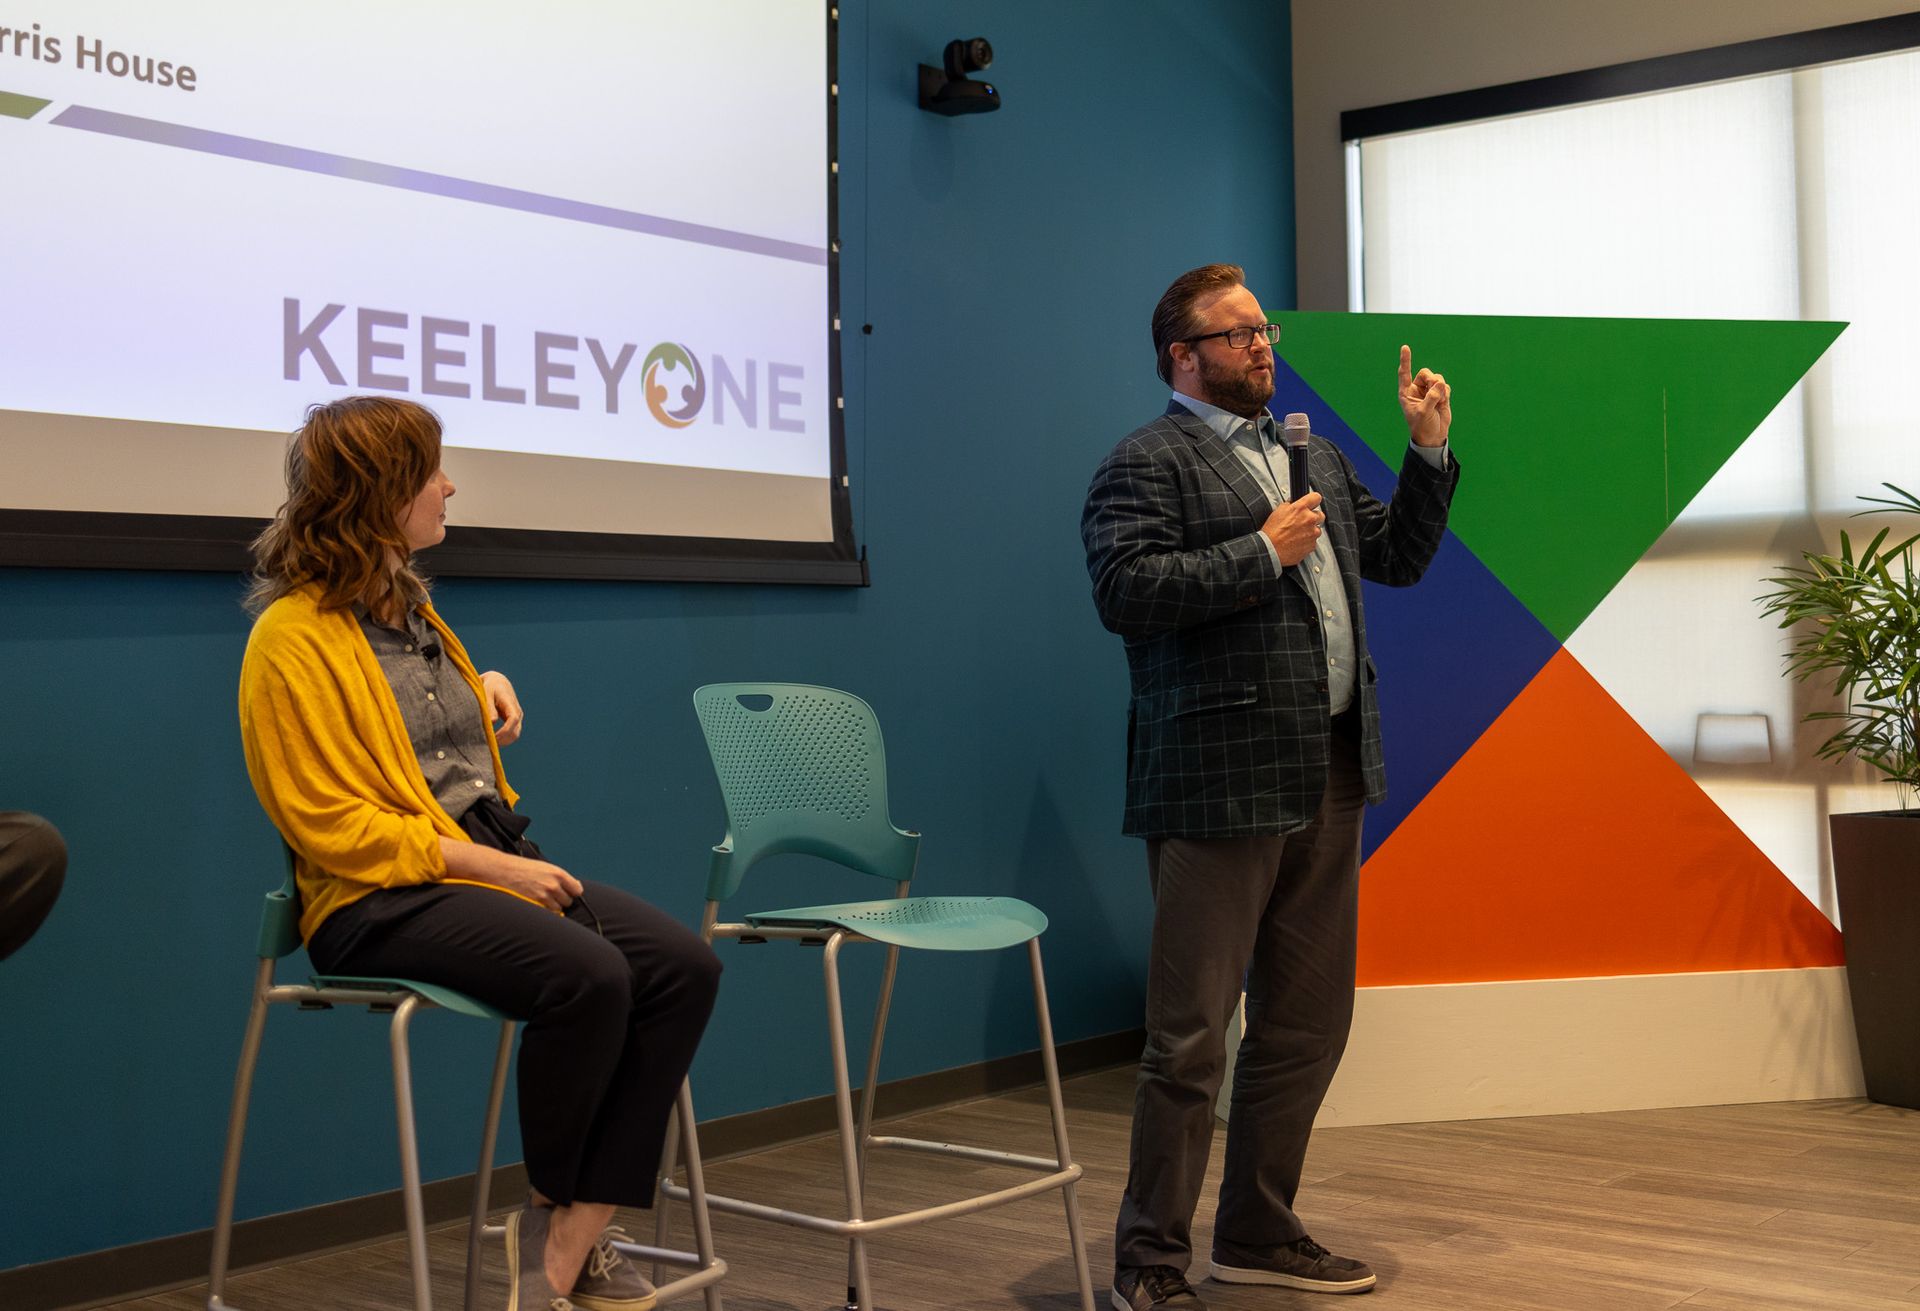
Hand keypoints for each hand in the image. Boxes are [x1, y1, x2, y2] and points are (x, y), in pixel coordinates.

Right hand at [440, 838, 580, 911]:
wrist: (500, 871)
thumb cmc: (520, 868)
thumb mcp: (543, 867)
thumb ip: (558, 877)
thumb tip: (573, 886)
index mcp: (558, 873)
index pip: (577, 890)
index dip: (572, 892)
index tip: (567, 893)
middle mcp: (553, 885)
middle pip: (568, 901)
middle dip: (561, 900)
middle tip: (549, 896)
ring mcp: (544, 897)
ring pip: (558, 910)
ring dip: (552, 908)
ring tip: (540, 900)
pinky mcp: (534, 906)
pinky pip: (547, 915)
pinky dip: (543, 913)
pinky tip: (535, 906)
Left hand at [479, 670, 522, 744]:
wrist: (498, 682)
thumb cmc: (490, 687)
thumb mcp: (486, 693)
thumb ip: (489, 707)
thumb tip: (492, 722)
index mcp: (510, 703)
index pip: (513, 719)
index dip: (504, 731)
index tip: (492, 737)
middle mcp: (517, 712)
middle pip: (515, 731)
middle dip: (503, 740)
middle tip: (486, 744)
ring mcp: (517, 718)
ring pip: (515, 735)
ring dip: (503, 742)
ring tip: (488, 744)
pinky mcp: (514, 722)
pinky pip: (512, 734)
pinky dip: (503, 740)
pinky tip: (492, 741)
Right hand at [1260, 492, 1324, 565]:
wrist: (1271, 550)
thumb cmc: (1272, 532)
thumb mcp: (1278, 511)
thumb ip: (1290, 505)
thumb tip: (1294, 503)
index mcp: (1301, 508)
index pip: (1316, 497)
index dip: (1313, 500)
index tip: (1312, 503)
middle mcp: (1309, 519)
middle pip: (1320, 514)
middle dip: (1313, 517)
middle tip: (1302, 521)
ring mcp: (1313, 533)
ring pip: (1317, 529)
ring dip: (1310, 530)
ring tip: (1297, 534)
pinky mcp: (1313, 544)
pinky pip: (1313, 541)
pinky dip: (1307, 541)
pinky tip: (1297, 541)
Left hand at [1398, 344, 1450, 447]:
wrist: (1433, 436)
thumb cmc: (1422, 426)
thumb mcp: (1424, 412)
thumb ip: (1432, 397)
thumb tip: (1440, 383)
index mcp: (1407, 393)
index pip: (1404, 373)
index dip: (1405, 360)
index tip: (1405, 347)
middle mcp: (1417, 390)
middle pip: (1425, 373)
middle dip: (1431, 379)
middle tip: (1434, 388)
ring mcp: (1429, 391)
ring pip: (1437, 378)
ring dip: (1440, 388)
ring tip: (1439, 401)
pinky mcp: (1440, 394)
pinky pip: (1445, 386)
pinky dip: (1446, 393)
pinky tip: (1443, 403)